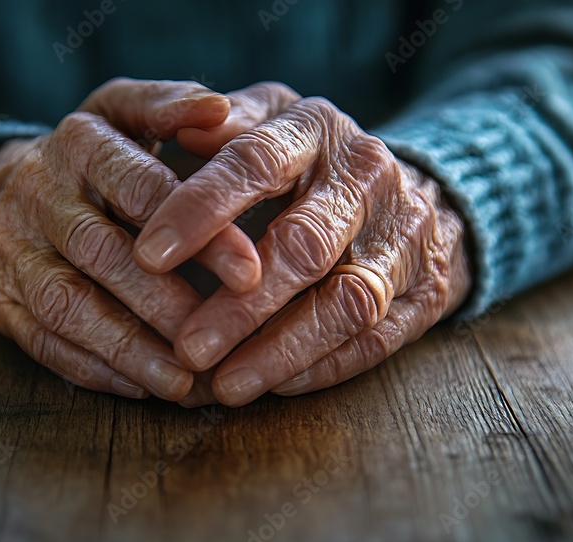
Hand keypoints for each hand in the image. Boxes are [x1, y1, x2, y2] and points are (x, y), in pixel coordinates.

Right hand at [0, 79, 268, 400]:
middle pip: (100, 253)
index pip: (140, 187)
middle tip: (220, 339)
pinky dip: (94, 370)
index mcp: (78, 142)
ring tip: (186, 385)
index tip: (250, 273)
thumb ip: (171, 105)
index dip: (198, 233)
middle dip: (165, 302)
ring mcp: (9, 250)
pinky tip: (144, 388)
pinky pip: (41, 342)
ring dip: (129, 350)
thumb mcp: (124, 112)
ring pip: (67, 306)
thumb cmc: (94, 155)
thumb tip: (219, 109)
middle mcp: (35, 193)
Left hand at [134, 96, 471, 405]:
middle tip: (187, 348)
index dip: (201, 210)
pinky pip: (376, 339)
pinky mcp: (425, 291)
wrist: (418, 192)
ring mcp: (403, 236)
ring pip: (347, 301)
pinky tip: (273, 387)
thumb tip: (176, 125)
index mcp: (315, 128)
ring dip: (282, 350)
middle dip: (241, 304)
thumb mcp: (268, 123)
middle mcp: (366, 177)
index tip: (148, 256)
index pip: (256, 163)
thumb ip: (220, 126)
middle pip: (305, 245)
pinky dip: (322, 367)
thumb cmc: (310, 162)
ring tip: (224, 386)